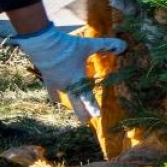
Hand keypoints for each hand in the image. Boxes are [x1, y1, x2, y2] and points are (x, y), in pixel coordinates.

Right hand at [11, 25, 126, 121]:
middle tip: (85, 122)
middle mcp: (67, 85)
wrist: (43, 45)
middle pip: (75, 103)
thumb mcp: (90, 44)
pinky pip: (52, 91)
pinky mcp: (48, 79)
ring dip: (71, 101)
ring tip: (77, 107)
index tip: (98, 116)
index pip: (87, 96)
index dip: (92, 106)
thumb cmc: (67, 46)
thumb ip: (107, 45)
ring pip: (65, 96)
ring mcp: (56, 84)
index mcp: (77, 79)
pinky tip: (56, 99)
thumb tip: (123, 47)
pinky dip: (56, 95)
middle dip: (81, 113)